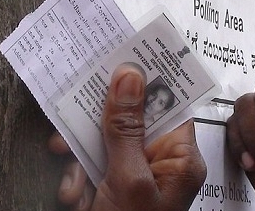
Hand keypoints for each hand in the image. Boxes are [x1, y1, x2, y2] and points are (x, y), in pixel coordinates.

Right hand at [49, 63, 205, 210]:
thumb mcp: (129, 178)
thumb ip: (127, 127)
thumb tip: (129, 75)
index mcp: (181, 158)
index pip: (170, 104)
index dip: (147, 81)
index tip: (124, 57)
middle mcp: (160, 162)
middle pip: (131, 118)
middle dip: (99, 125)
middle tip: (75, 117)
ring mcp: (134, 174)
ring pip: (104, 140)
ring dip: (82, 158)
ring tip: (75, 184)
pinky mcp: (112, 185)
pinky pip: (91, 163)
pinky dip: (77, 177)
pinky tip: (73, 197)